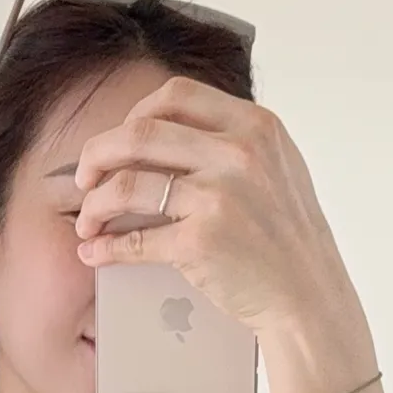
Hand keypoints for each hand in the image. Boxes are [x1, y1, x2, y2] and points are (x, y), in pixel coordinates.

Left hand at [70, 74, 352, 335]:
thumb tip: (172, 134)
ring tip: (86, 223)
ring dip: (94, 205)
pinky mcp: (201, 242)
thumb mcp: (277, 168)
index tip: (118, 141)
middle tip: (83, 179)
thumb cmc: (289, 239)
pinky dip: (105, 247)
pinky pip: (134, 239)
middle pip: (138, 133)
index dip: (134, 115)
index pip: (176, 96)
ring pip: (126, 185)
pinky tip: (95, 253)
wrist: (309, 296)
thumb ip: (234, 143)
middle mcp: (237, 153)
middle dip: (97, 155)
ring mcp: (218, 197)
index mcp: (254, 126)